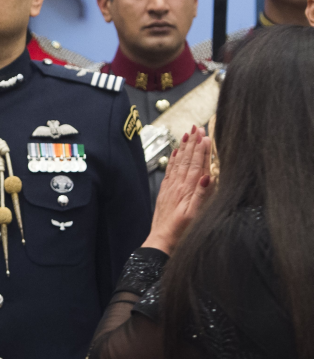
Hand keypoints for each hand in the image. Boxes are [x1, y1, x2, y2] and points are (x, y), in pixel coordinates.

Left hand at [142, 126, 215, 254]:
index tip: (206, 135)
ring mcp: (171, 188)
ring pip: (179, 163)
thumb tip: (208, 175)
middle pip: (187, 160)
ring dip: (184, 148)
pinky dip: (174, 160)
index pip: (197, 165)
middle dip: (193, 143)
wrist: (162, 242)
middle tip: (197, 128)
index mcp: (188, 190)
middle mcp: (178, 186)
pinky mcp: (165, 193)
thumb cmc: (181, 232)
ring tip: (188, 134)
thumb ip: (202, 194)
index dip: (202, 150)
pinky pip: (170, 171)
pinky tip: (176, 153)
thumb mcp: (195, 215)